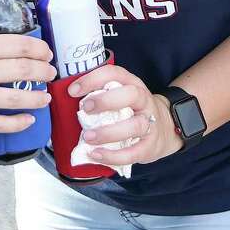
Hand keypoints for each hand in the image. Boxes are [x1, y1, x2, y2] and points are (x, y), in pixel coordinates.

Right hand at [0, 33, 55, 131]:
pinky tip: (27, 121)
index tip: (46, 52)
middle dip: (42, 71)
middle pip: (22, 69)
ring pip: (16, 97)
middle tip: (50, 73)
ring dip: (36, 97)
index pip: (16, 45)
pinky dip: (17, 123)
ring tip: (46, 97)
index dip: (37, 48)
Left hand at [68, 64, 184, 164]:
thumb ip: (100, 95)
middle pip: (131, 95)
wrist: (165, 128)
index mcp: (131, 84)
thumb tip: (64, 101)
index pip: (114, 74)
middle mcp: (143, 100)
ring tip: (88, 137)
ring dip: (109, 132)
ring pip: (135, 125)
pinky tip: (96, 155)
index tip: (73, 90)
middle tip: (85, 108)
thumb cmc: (132, 111)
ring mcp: (149, 123)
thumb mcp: (121, 96)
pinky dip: (114, 155)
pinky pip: (134, 152)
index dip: (93, 79)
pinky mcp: (150, 145)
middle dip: (106, 101)